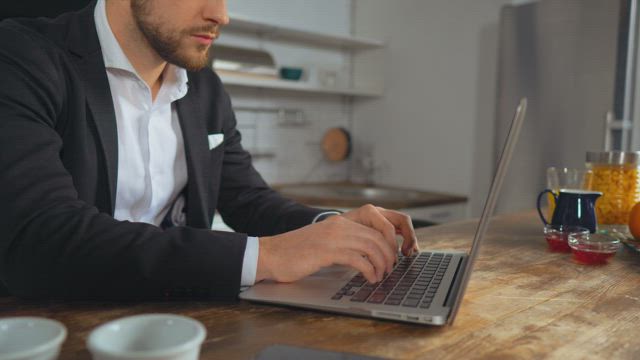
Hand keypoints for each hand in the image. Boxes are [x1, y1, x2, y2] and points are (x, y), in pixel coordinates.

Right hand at [256, 205, 418, 283]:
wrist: (270, 254)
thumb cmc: (296, 252)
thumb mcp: (325, 241)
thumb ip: (345, 242)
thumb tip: (369, 253)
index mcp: (341, 220)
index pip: (380, 217)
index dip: (394, 233)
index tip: (397, 250)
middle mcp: (340, 224)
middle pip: (381, 233)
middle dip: (391, 252)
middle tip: (391, 267)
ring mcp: (334, 236)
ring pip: (373, 245)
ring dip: (383, 263)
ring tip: (382, 275)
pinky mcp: (327, 251)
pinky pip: (359, 259)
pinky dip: (370, 270)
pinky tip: (369, 279)